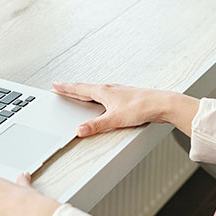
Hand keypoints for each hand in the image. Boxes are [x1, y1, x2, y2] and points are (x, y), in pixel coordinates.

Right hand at [52, 82, 199, 137]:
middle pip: (85, 88)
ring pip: (96, 91)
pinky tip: (101, 102)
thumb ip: (96, 126)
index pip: (79, 89)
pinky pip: (105, 95)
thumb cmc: (141, 107)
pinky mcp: (125, 98)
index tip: (55, 85)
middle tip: (61, 88)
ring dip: (84, 92)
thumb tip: (80, 130)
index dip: (66, 88)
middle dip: (72, 89)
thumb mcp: (115, 119)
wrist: (161, 104)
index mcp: (103, 92)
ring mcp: (117, 92)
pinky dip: (96, 97)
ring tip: (77, 93)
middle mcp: (109, 89)